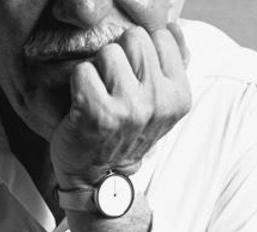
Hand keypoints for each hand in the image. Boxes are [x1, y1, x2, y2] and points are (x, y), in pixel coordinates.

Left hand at [50, 22, 190, 188]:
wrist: (98, 178)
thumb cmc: (124, 134)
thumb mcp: (158, 104)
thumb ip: (172, 64)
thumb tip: (174, 27)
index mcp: (179, 96)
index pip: (160, 37)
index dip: (139, 52)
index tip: (132, 77)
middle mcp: (159, 101)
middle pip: (133, 39)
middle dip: (118, 56)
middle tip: (112, 86)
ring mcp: (130, 108)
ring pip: (108, 51)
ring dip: (97, 69)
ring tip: (99, 95)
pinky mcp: (99, 113)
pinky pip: (83, 69)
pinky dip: (77, 83)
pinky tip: (82, 104)